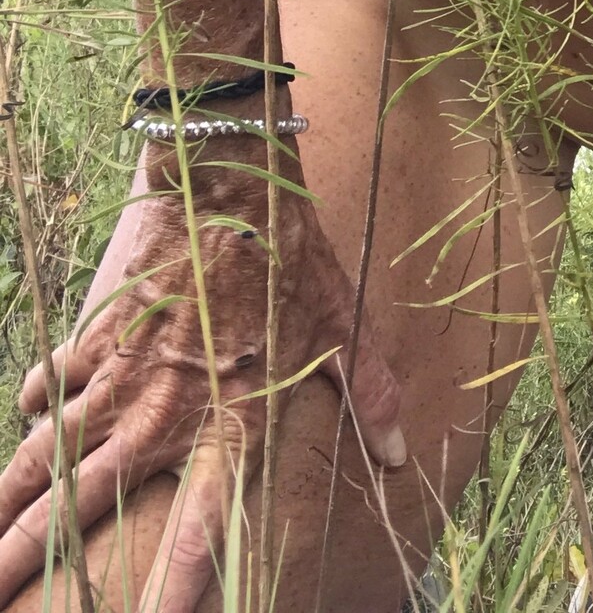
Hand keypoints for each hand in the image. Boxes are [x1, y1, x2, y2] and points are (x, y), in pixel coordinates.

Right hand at [0, 133, 404, 612]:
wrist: (224, 177)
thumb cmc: (291, 251)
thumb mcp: (342, 320)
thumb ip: (370, 391)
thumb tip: (397, 454)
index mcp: (226, 420)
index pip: (195, 532)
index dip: (171, 595)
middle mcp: (158, 413)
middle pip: (74, 508)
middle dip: (25, 561)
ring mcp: (116, 377)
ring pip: (43, 460)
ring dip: (6, 507)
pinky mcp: (92, 337)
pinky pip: (49, 390)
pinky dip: (33, 412)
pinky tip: (25, 424)